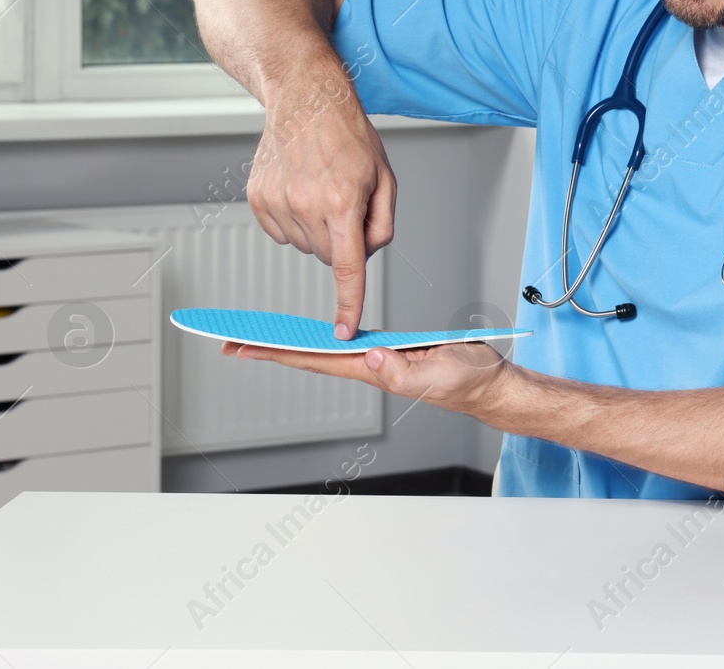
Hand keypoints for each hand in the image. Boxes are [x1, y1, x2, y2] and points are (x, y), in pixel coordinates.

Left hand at [221, 341, 512, 414]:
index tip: (243, 346)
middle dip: (270, 350)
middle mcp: (370, 368)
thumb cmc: (469, 382)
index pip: (314, 360)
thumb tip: (368, 356)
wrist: (491, 386)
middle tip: (232, 342)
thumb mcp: (437, 374)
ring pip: (325, 352)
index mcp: (374, 372)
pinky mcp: (393, 352)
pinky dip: (323, 339)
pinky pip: (348, 345)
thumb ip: (402, 370)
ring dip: (291, 346)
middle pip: (310, 358)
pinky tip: (313, 337)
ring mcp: (379, 362)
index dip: (277, 352)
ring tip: (260, 338)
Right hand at [246, 68, 396, 337]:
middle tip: (346, 202)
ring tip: (321, 188)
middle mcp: (305, 205)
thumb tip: (363, 258)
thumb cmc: (349, 136)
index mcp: (341, 201)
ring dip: (318, 230)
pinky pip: (282, 233)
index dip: (348, 303)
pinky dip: (295, 221)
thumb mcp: (384, 179)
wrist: (305, 99)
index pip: (347, 267)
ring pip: (305, 247)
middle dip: (342, 242)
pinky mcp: (258, 199)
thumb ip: (381, 226)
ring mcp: (276, 202)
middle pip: (329, 256)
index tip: (343, 332)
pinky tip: (300, 189)